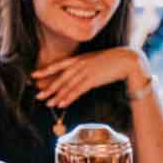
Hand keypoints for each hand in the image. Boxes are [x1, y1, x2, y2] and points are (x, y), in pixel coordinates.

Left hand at [32, 47, 147, 108]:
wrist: (127, 60)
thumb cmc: (116, 61)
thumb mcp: (98, 61)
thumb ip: (89, 66)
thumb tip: (84, 74)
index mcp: (81, 58)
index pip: (59, 65)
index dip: (46, 70)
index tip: (34, 75)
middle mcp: (80, 64)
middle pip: (60, 77)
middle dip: (49, 87)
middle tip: (38, 95)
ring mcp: (86, 71)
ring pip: (67, 85)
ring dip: (56, 95)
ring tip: (47, 103)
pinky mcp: (92, 79)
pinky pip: (77, 90)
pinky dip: (68, 97)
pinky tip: (61, 104)